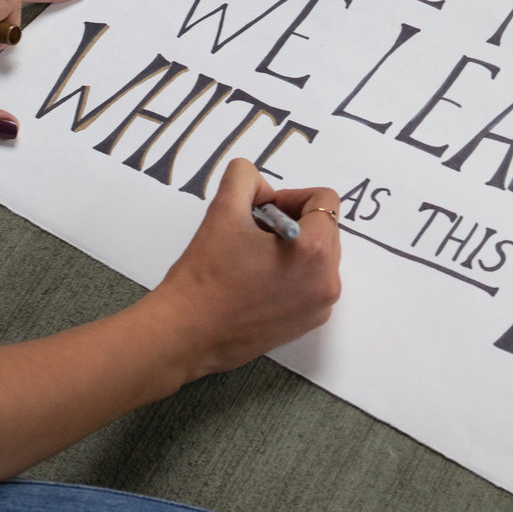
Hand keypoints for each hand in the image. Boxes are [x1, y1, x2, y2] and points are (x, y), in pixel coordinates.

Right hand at [148, 158, 343, 377]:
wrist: (185, 333)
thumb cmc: (205, 274)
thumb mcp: (223, 210)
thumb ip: (245, 178)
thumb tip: (262, 187)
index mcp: (314, 250)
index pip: (325, 201)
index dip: (292, 196)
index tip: (261, 209)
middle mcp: (327, 281)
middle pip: (326, 229)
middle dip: (293, 220)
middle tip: (254, 230)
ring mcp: (319, 307)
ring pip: (319, 257)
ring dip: (293, 247)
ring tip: (254, 256)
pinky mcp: (307, 324)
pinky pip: (312, 284)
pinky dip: (292, 274)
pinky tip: (256, 280)